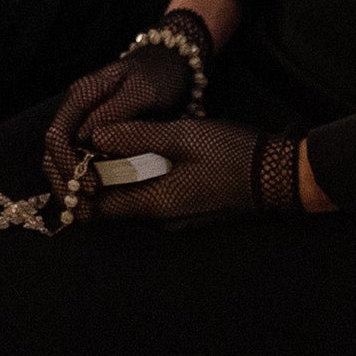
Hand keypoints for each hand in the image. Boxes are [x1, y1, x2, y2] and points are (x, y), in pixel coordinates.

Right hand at [37, 38, 198, 191]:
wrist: (169, 65)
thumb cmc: (158, 75)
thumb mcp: (143, 90)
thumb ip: (116, 112)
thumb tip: (87, 140)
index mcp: (82, 95)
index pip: (58, 135)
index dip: (68, 165)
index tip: (91, 187)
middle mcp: (75, 109)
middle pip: (53, 151)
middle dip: (63, 181)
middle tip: (82, 207)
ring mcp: (82, 121)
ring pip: (61, 158)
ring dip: (68, 185)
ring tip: (84, 211)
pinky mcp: (94, 134)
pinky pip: (78, 159)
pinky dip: (80, 180)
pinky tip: (91, 201)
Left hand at [76, 114, 286, 222]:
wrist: (278, 176)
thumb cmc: (230, 153)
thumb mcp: (181, 136)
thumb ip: (135, 137)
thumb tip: (95, 137)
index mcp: (153, 204)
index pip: (96, 208)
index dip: (79, 184)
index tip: (77, 155)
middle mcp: (160, 219)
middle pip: (112, 204)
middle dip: (98, 178)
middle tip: (94, 145)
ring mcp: (176, 218)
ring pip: (132, 199)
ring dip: (121, 177)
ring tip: (118, 143)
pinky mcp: (188, 210)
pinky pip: (153, 197)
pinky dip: (142, 179)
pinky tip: (148, 153)